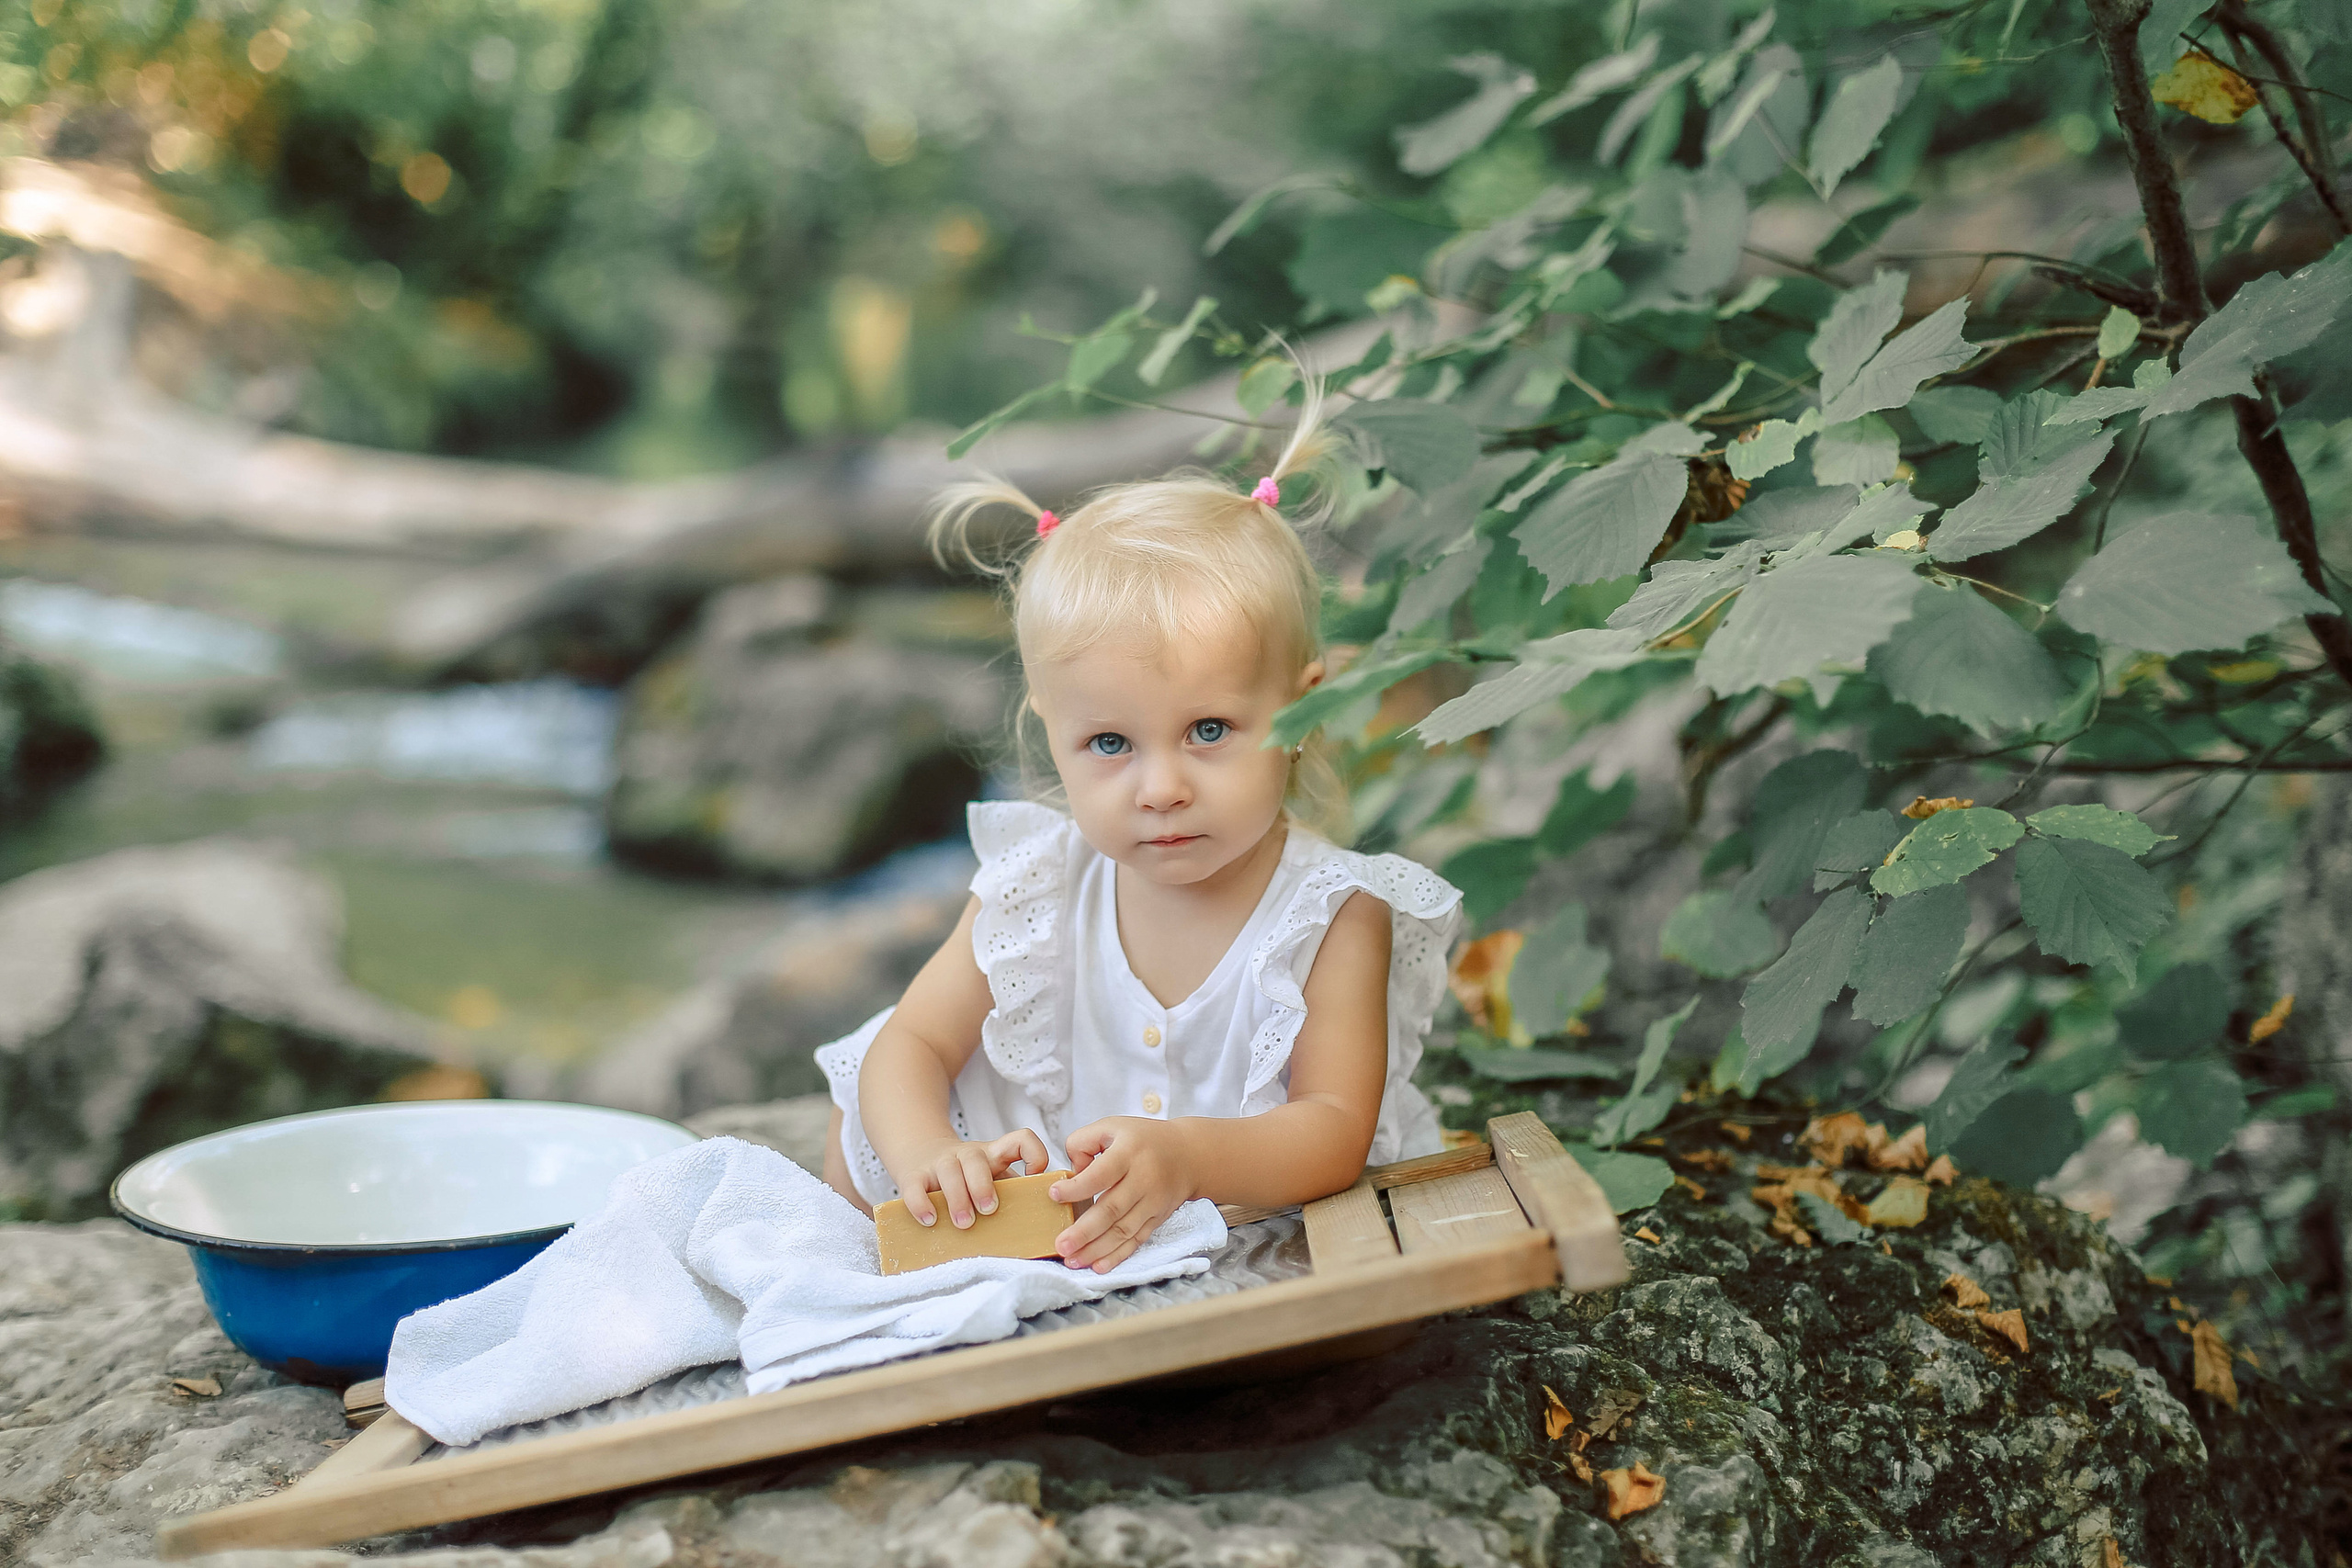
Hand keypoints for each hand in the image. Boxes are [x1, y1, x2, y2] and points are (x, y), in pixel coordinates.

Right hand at [887, 1129, 1050, 1228]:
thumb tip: (1047, 1236)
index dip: (1034, 1154)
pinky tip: (930, 1221)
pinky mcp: (913, 1175)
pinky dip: (921, 1204)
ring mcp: (939, 1163)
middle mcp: (966, 1155)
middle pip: (976, 1159)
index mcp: (993, 1154)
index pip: (1020, 1139)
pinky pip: (914, 1186)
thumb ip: (1012, 1197)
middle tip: (989, 1211)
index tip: (1034, 1178)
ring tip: (964, 1224)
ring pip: (948, 1169)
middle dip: (983, 1186)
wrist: (919, 1153)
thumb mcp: (991, 1178)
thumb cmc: (965, 1178)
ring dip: (958, 1198)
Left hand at [1049, 1118, 1197, 1271]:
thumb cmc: (1143, 1140)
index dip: (1077, 1187)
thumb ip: (1083, 1143)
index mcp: (1130, 1152)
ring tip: (1072, 1260)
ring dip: (1097, 1249)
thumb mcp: (1111, 1126)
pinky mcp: (1158, 1217)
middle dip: (1085, 1231)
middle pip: (1112, 1209)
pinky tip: (1099, 1266)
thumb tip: (1071, 1174)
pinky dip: (1118, 1255)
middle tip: (1061, 1245)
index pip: (1101, 1174)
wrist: (1190, 1154)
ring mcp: (1153, 1201)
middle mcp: (1144, 1178)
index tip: (1054, 1195)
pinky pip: (1137, 1240)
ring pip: (1123, 1230)